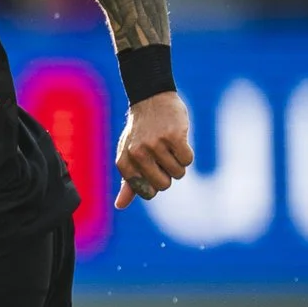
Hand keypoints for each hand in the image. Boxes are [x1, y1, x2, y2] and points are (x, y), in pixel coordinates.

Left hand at [114, 90, 193, 208]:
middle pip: (164, 185)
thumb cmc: (140, 132)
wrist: (151, 100)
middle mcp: (137, 154)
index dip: (154, 183)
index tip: (151, 168)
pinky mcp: (173, 136)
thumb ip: (128, 182)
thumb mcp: (129, 156)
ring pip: (178, 173)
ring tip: (168, 145)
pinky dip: (186, 154)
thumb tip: (120, 206)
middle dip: (168, 175)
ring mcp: (155, 144)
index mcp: (125, 162)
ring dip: (178, 163)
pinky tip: (177, 140)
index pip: (146, 192)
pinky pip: (187, 160)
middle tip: (162, 156)